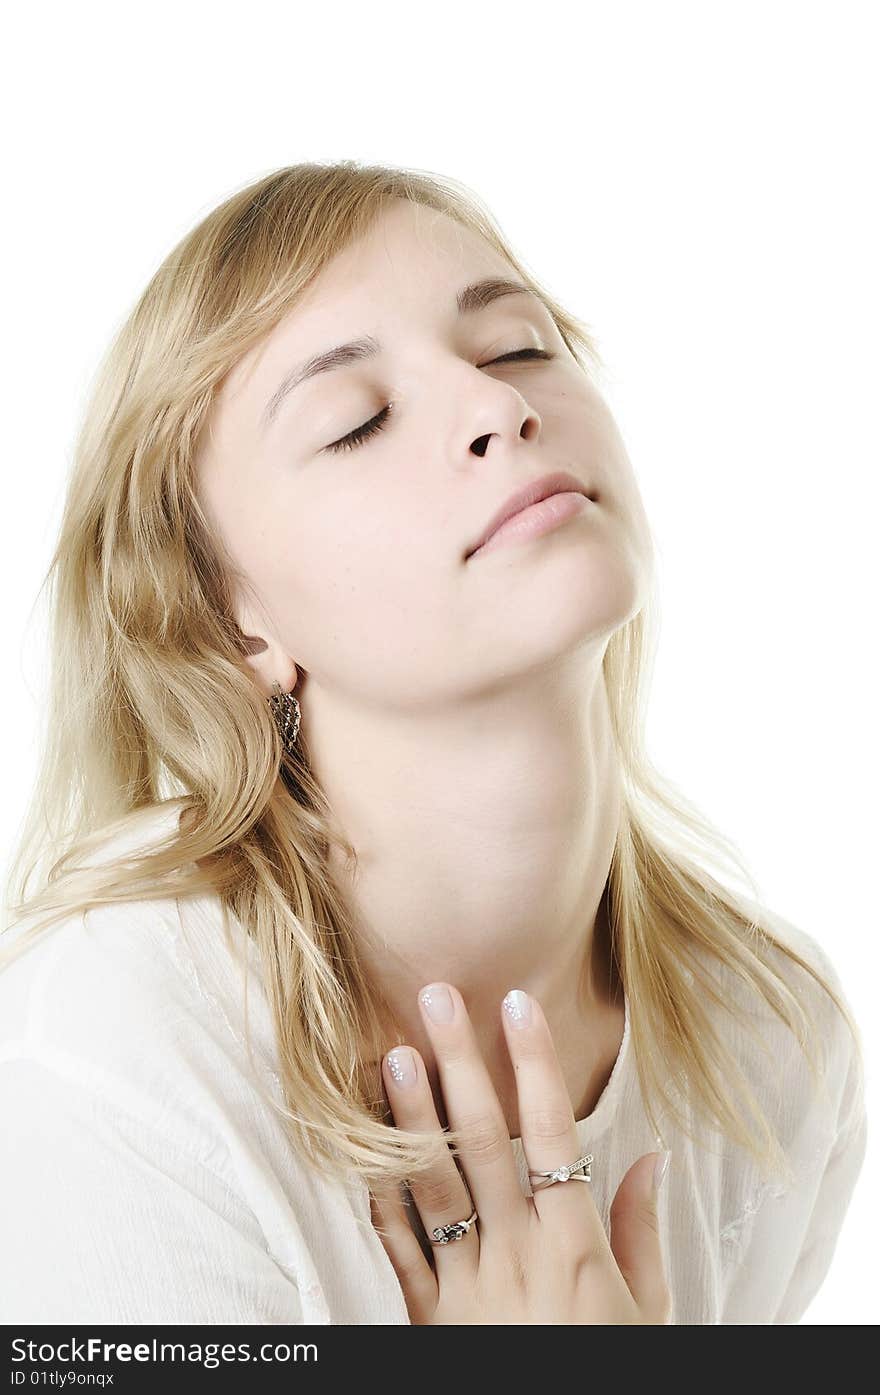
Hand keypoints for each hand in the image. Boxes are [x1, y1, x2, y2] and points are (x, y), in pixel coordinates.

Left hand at [370, 982, 671, 1324]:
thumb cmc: (606, 1372)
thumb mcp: (648, 1313)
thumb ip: (642, 1232)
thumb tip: (655, 1154)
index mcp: (574, 1248)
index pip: (552, 1135)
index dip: (535, 1065)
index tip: (519, 1003)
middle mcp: (517, 1256)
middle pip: (485, 1144)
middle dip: (461, 1064)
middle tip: (437, 996)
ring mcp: (467, 1288)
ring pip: (435, 1188)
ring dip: (413, 1118)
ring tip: (393, 1054)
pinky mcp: (428, 1322)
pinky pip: (398, 1253)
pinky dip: (380, 1200)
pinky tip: (362, 1148)